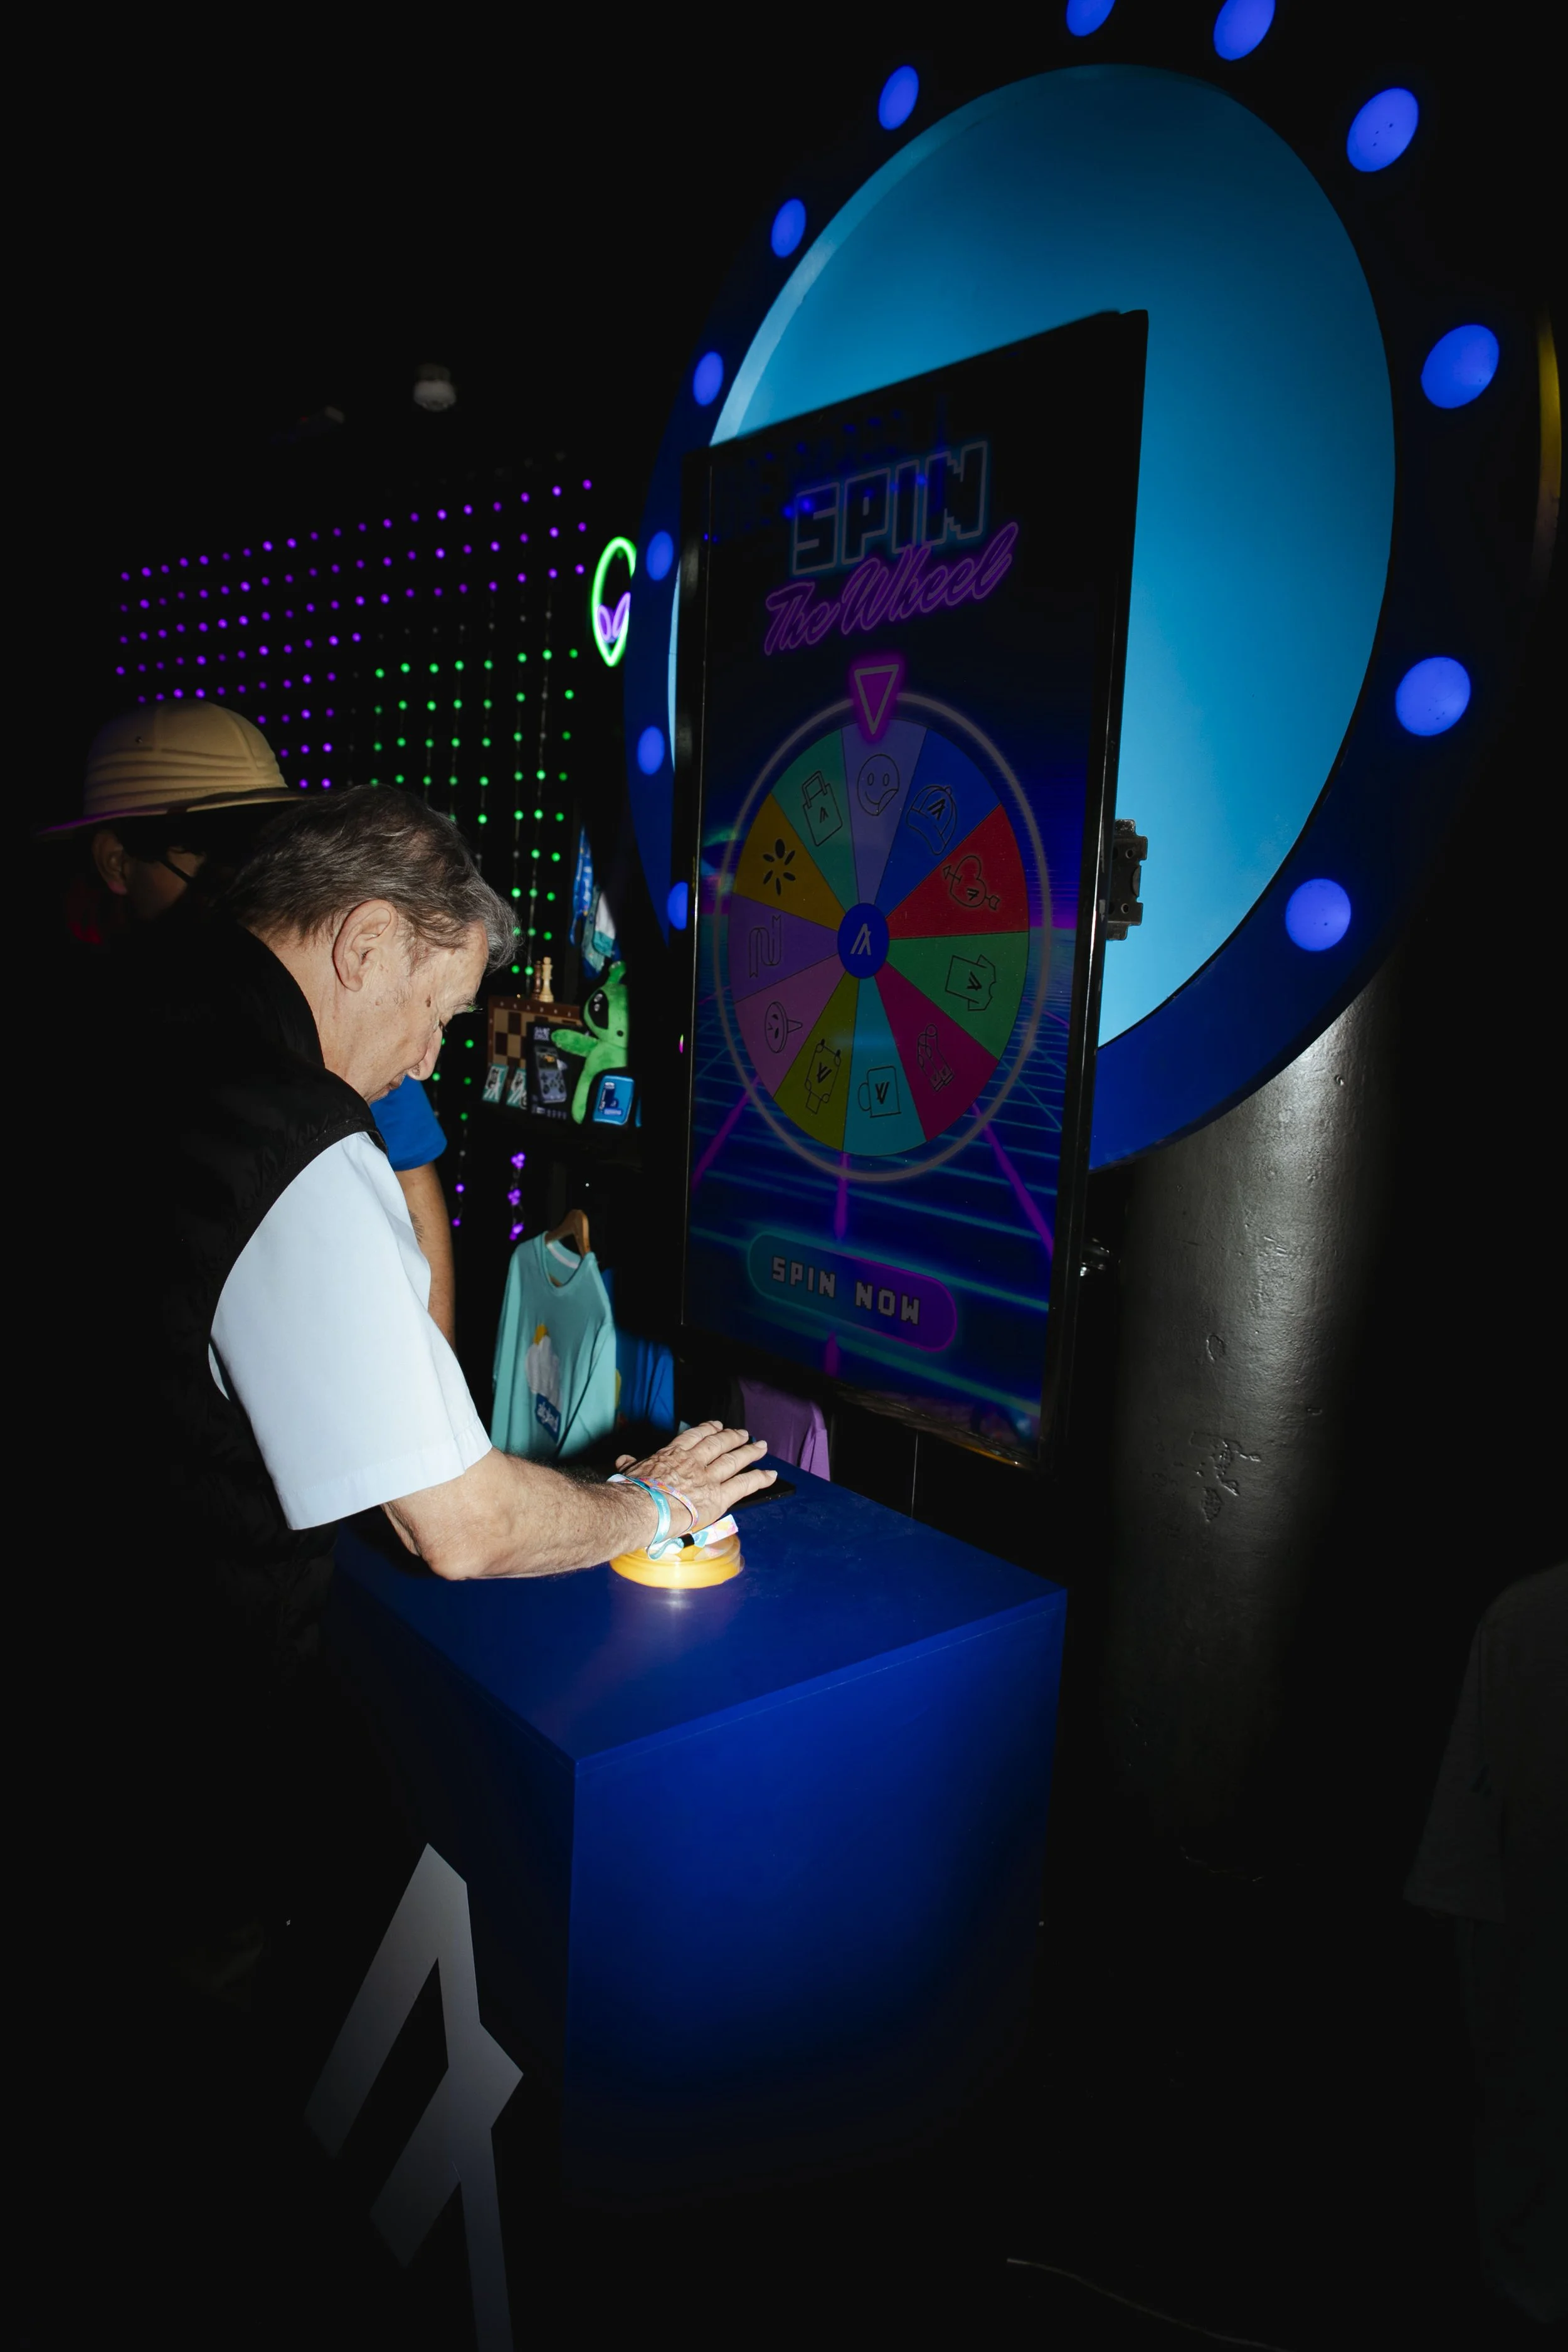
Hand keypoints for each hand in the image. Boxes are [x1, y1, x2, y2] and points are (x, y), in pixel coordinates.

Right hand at [616, 1422, 773, 1535]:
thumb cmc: (631, 1492)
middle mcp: (694, 1461)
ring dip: (750, 1451)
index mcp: (673, 1453)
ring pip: (735, 1460)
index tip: (716, 1426)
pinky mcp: (719, 1497)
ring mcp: (708, 1477)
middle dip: (733, 1437)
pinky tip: (770, 1474)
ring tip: (761, 1446)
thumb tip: (622, 1460)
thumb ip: (630, 1465)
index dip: (708, 1429)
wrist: (640, 1508)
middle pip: (719, 1444)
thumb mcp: (629, 1472)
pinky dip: (760, 1478)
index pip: (695, 1436)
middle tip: (743, 1433)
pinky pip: (745, 1484)